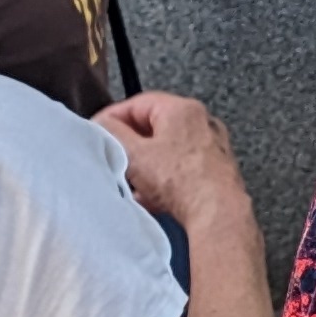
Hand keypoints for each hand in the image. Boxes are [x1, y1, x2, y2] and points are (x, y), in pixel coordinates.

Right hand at [101, 91, 246, 225]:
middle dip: (130, 146)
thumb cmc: (181, 181)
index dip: (112, 118)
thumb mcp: (133, 154)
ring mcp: (211, 146)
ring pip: (166, 150)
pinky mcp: (216, 169)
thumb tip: (102, 124)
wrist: (217, 212)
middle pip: (153, 127)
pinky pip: (181, 168)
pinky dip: (163, 179)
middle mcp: (201, 122)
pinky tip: (151, 198)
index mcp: (181, 109)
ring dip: (145, 167)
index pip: (137, 103)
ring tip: (132, 184)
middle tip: (114, 159)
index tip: (98, 132)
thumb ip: (112, 134)